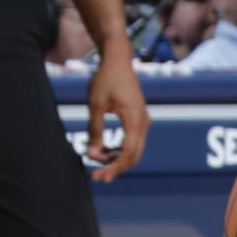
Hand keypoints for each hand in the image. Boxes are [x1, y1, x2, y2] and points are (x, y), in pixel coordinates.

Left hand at [85, 48, 148, 180]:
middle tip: (96, 176)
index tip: (99, 176)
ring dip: (116, 159)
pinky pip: (133, 142)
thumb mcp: (96, 104)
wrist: (118, 60)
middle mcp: (143, 122)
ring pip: (134, 150)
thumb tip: (92, 153)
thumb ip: (95, 130)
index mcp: (135, 119)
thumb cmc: (106, 79)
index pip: (127, 152)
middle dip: (115, 167)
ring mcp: (143, 121)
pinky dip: (119, 150)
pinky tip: (104, 151)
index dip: (114, 167)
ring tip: (95, 159)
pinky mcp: (139, 119)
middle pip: (134, 156)